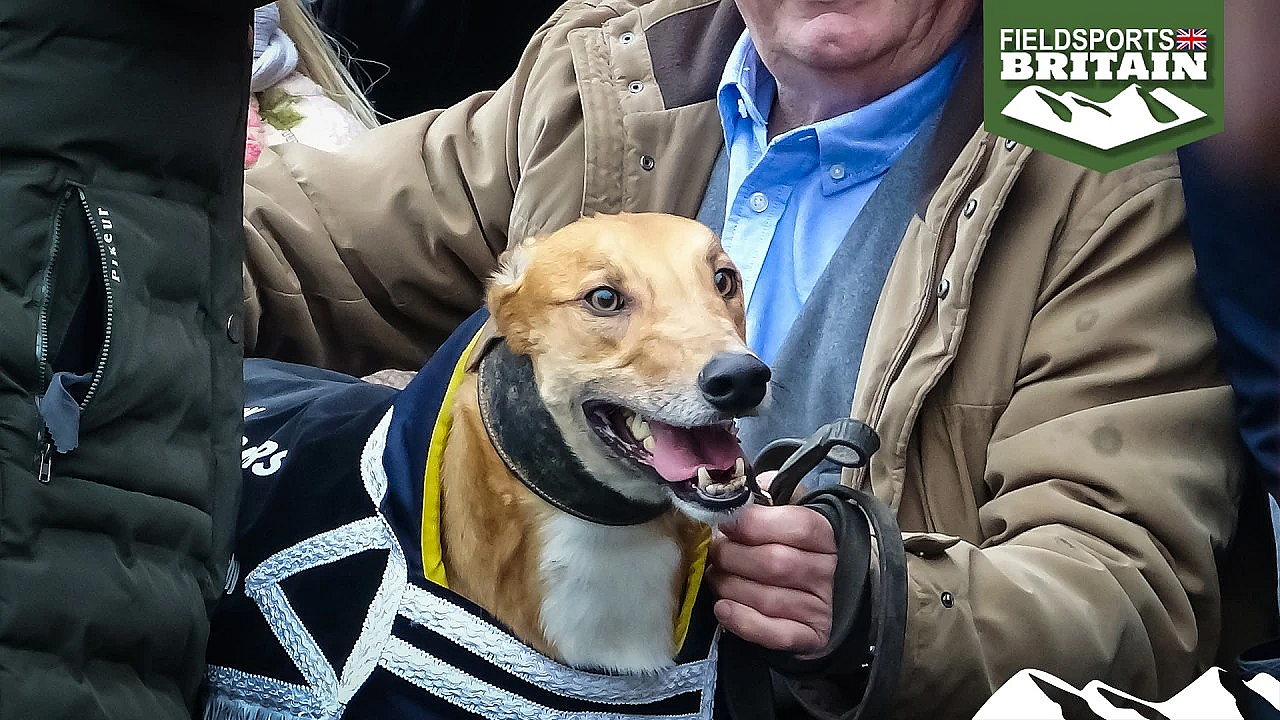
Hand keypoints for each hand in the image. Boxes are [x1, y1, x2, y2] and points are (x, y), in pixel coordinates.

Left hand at [708, 503, 836, 655]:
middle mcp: (827, 571)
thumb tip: (739, 485)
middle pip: (774, 563)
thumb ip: (767, 496)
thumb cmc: (791, 546)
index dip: (752, 524)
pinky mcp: (811, 637)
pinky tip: (723, 609)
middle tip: (715, 553)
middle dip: (731, 557)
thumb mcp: (786, 513)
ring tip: (716, 577)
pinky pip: (775, 633)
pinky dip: (743, 621)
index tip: (724, 522)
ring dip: (729, 587)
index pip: (795, 525)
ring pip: (768, 599)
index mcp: (824, 535)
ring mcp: (821, 607)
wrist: (819, 592)